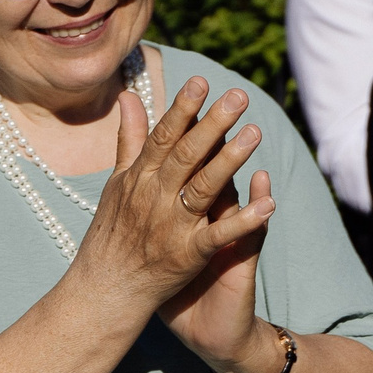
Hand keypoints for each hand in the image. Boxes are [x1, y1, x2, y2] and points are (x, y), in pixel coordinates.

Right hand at [72, 72, 273, 364]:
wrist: (104, 291)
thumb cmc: (113, 233)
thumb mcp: (118, 183)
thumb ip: (129, 139)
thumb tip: (128, 95)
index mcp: (139, 178)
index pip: (163, 136)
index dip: (182, 108)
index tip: (201, 81)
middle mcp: (153, 198)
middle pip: (186, 154)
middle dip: (212, 124)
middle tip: (238, 96)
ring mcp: (171, 226)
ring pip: (203, 187)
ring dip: (230, 160)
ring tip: (255, 133)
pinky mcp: (187, 255)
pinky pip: (218, 235)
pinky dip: (243, 220)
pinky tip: (268, 204)